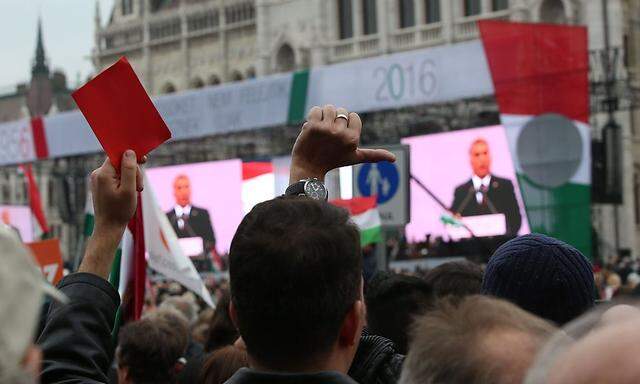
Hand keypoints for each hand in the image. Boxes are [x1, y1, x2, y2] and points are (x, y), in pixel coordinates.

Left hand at [80, 150, 144, 278]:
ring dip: (130, 179)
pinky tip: (129, 193)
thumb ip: (129, 169)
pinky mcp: (101, 185)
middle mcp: (98, 174)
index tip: (144, 160)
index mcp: (103, 174)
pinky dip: (125, 183)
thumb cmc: (119, 211)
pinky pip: (116, 177)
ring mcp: (98, 180)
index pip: (118, 155)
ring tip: (135, 192)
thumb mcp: (129, 189)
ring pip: (119, 171)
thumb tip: (129, 152)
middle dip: (133, 172)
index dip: (131, 156)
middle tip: (139, 187)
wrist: (109, 228)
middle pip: (120, 163)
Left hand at [290, 105, 395, 182]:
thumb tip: (394, 159)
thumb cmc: (333, 161)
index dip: (346, 123)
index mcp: (353, 139)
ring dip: (324, 116)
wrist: (309, 167)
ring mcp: (326, 130)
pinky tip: (313, 128)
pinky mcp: (312, 126)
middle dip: (335, 119)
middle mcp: (340, 134)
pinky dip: (314, 116)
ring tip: (321, 130)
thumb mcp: (355, 158)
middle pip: (341, 111)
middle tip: (328, 135)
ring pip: (329, 108)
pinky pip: (316, 109)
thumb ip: (374, 156)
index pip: (354, 116)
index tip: (339, 135)